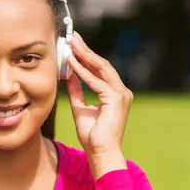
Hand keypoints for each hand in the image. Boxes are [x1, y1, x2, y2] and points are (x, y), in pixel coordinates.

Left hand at [66, 33, 132, 177]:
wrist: (101, 152)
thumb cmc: (92, 135)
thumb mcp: (80, 108)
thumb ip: (77, 91)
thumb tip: (68, 75)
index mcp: (115, 93)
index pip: (100, 70)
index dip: (86, 56)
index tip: (74, 45)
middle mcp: (121, 91)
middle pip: (102, 65)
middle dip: (86, 50)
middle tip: (72, 36)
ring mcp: (121, 94)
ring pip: (101, 69)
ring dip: (85, 55)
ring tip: (71, 44)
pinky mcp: (116, 99)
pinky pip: (96, 81)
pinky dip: (83, 71)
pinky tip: (72, 63)